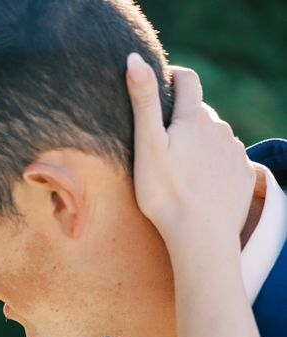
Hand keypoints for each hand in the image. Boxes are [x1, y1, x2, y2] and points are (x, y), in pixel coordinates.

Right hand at [127, 54, 252, 249]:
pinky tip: (198, 186)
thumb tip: (134, 60)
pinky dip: (212, 166)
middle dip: (183, 119)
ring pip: (214, 137)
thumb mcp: (146, 145)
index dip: (173, 76)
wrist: (200, 235)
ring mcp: (234, 151)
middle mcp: (219, 128)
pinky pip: (226, 161)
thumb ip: (143, 101)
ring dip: (199, 144)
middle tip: (161, 144)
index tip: (160, 84)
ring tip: (179, 170)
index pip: (187, 80)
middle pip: (200, 112)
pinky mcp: (243, 173)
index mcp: (194, 117)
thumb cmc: (165, 192)